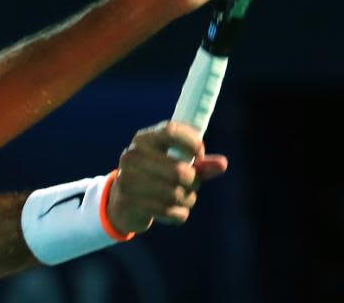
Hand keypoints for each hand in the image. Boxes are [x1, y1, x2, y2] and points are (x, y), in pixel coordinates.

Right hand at [106, 121, 227, 233]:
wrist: (121, 201)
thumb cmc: (155, 177)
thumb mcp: (174, 164)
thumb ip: (200, 163)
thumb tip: (222, 164)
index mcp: (144, 139)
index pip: (171, 131)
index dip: (192, 143)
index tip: (200, 155)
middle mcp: (132, 155)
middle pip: (179, 170)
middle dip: (194, 182)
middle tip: (192, 184)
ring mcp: (127, 178)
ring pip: (176, 194)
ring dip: (187, 199)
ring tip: (183, 199)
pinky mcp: (128, 201)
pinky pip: (168, 211)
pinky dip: (178, 214)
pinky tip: (172, 211)